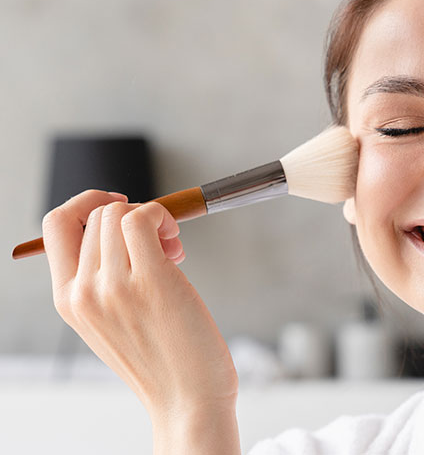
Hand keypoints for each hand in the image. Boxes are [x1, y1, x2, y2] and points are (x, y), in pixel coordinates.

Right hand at [42, 190, 238, 422]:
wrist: (188, 399)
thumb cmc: (161, 358)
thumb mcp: (110, 321)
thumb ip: (104, 278)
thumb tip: (125, 224)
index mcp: (68, 300)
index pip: (55, 225)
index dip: (86, 203)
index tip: (121, 206)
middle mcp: (83, 292)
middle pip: (99, 214)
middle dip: (134, 216)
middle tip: (162, 245)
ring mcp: (115, 286)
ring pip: (121, 213)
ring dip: (153, 218)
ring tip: (172, 249)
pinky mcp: (152, 281)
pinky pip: (145, 218)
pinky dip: (163, 217)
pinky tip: (176, 242)